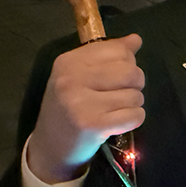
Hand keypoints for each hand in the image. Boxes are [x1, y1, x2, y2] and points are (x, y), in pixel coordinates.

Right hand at [27, 34, 144, 183]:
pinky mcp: (93, 125)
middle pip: (131, 71)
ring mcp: (81, 103)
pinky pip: (135, 115)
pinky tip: (117, 122)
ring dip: (133, 104)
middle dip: (135, 84)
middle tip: (120, 94)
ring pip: (135, 95)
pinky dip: (134, 119)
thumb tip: (135, 39)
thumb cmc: (69, 107)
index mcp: (69, 62)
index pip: (118, 50)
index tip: (115, 75)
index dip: (127, 62)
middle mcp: (71, 79)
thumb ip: (108, 55)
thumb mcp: (81, 75)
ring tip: (114, 110)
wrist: (50, 147)